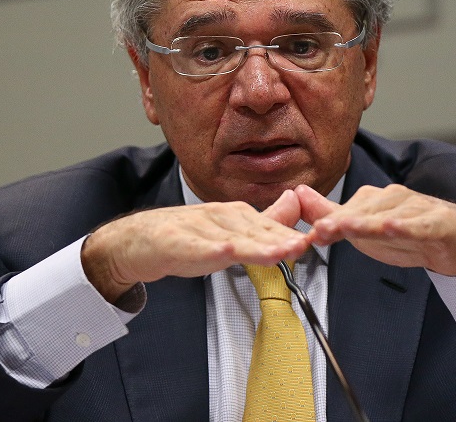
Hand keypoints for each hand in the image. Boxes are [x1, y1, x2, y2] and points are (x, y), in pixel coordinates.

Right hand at [81, 189, 307, 301]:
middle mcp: (219, 217)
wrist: (138, 240)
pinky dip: (208, 250)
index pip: (269, 226)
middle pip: (253, 231)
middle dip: (278, 238)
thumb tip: (297, 202)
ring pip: (228, 238)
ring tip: (276, 252)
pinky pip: (193, 247)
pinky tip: (222, 253)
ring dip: (252, 245)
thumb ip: (264, 220)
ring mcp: (197, 228)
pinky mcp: (174, 242)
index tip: (316, 239)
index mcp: (235, 215)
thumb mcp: (231, 231)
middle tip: (303, 245)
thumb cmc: (187, 236)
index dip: (291, 234)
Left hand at [297, 184, 455, 275]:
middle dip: (342, 221)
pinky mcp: (439, 222)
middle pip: (365, 211)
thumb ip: (330, 215)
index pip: (346, 211)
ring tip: (349, 228)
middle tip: (321, 230)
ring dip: (369, 223)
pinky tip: (393, 228)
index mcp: (373, 201)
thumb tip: (297, 195)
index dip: (328, 221)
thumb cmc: (407, 233)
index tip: (311, 230)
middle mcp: (393, 199)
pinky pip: (420, 224)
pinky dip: (407, 226)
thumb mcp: (364, 230)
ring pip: (390, 216)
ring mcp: (417, 208)